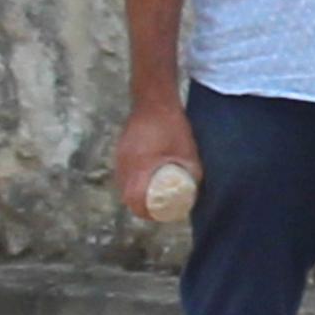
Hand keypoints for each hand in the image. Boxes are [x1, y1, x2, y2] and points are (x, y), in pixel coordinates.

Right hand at [113, 104, 200, 221]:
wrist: (154, 100)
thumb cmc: (172, 126)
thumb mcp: (188, 154)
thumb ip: (191, 174)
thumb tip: (194, 192)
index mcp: (139, 168)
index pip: (134, 200)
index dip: (145, 211)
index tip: (157, 214)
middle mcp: (125, 164)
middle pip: (127, 195)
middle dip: (140, 204)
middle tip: (156, 208)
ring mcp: (120, 156)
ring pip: (124, 183)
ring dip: (135, 191)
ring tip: (151, 194)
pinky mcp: (121, 149)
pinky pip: (124, 172)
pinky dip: (133, 179)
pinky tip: (144, 176)